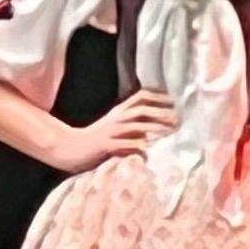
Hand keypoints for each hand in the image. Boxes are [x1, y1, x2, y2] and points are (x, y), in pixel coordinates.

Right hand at [49, 89, 174, 173]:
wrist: (70, 148)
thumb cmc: (98, 139)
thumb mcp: (117, 126)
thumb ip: (135, 123)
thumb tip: (162, 123)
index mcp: (119, 111)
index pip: (141, 96)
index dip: (159, 96)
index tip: (176, 100)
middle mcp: (116, 118)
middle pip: (142, 109)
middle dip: (162, 112)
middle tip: (179, 118)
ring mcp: (111, 132)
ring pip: (137, 126)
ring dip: (155, 128)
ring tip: (171, 131)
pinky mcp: (105, 146)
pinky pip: (126, 145)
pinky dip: (139, 147)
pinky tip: (149, 152)